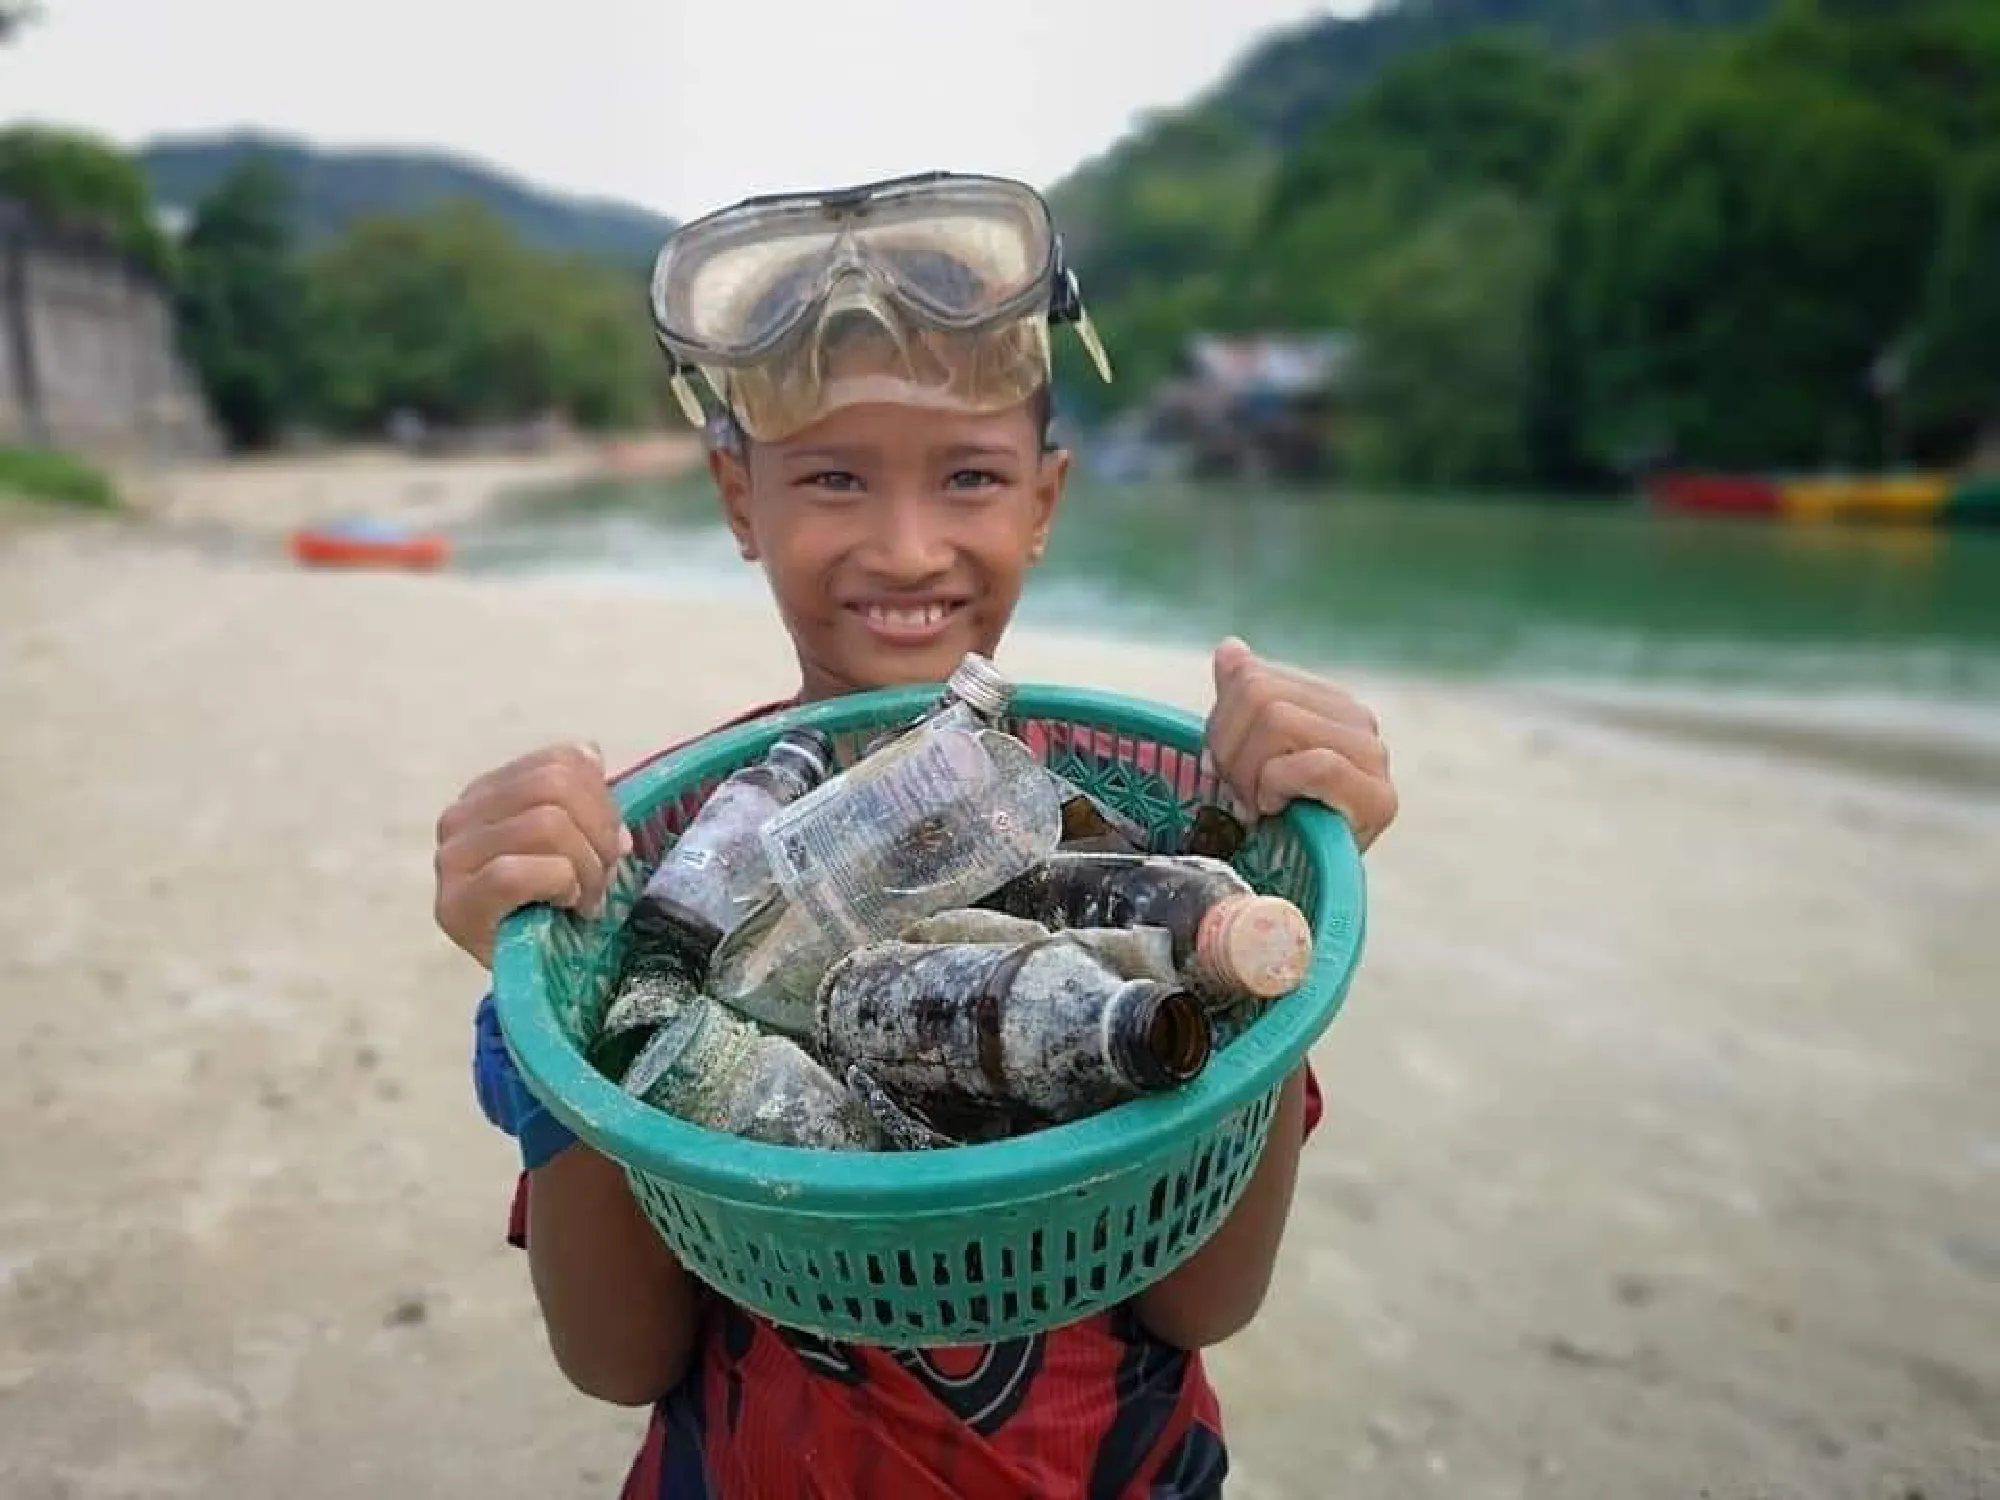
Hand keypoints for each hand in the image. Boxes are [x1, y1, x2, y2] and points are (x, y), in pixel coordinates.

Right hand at [434, 742, 632, 967]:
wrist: (525, 976)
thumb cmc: (551, 906)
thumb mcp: (572, 843)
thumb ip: (578, 797)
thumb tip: (592, 756)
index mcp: (490, 793)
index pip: (562, 761)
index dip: (603, 799)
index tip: (613, 842)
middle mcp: (461, 817)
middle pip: (556, 785)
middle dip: (600, 832)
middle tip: (606, 874)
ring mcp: (452, 859)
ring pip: (546, 823)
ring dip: (587, 866)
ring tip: (587, 897)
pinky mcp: (455, 904)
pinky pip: (517, 872)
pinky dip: (559, 885)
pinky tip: (564, 905)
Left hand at [1204, 637, 1397, 851]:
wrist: (1310, 882)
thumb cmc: (1277, 822)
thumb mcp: (1250, 757)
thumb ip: (1243, 701)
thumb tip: (1230, 648)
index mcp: (1326, 702)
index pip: (1251, 677)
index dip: (1221, 726)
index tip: (1224, 769)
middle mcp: (1357, 720)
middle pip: (1260, 695)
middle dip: (1230, 751)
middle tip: (1238, 793)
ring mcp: (1373, 757)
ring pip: (1278, 720)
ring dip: (1249, 774)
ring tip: (1257, 804)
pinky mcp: (1378, 797)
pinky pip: (1313, 763)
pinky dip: (1278, 785)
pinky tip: (1276, 809)